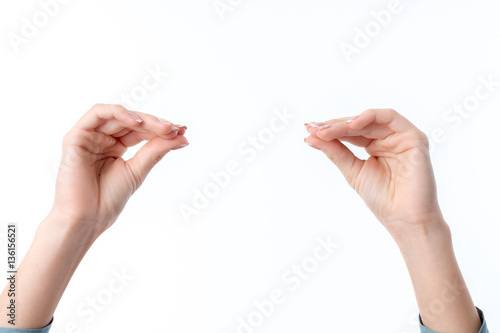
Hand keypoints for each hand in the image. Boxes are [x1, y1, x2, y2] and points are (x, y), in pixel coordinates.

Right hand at [50, 104, 188, 237]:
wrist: (86, 218)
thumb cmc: (108, 199)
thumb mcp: (138, 170)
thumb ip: (156, 151)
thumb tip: (182, 137)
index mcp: (116, 147)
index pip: (141, 131)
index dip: (161, 129)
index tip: (182, 131)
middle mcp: (102, 139)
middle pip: (132, 122)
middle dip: (155, 123)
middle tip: (175, 129)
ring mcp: (89, 136)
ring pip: (118, 115)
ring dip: (142, 118)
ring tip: (162, 127)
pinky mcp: (76, 136)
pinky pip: (97, 113)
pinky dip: (119, 113)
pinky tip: (137, 122)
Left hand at [304, 108, 443, 236]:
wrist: (404, 218)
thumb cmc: (382, 198)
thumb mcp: (352, 171)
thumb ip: (335, 152)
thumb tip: (310, 137)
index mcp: (375, 146)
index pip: (350, 132)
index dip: (330, 130)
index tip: (308, 130)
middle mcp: (388, 138)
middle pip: (358, 124)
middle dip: (334, 126)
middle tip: (314, 129)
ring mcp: (401, 136)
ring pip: (371, 119)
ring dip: (347, 122)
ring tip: (327, 129)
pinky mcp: (414, 137)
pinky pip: (391, 117)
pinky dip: (370, 116)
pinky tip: (351, 124)